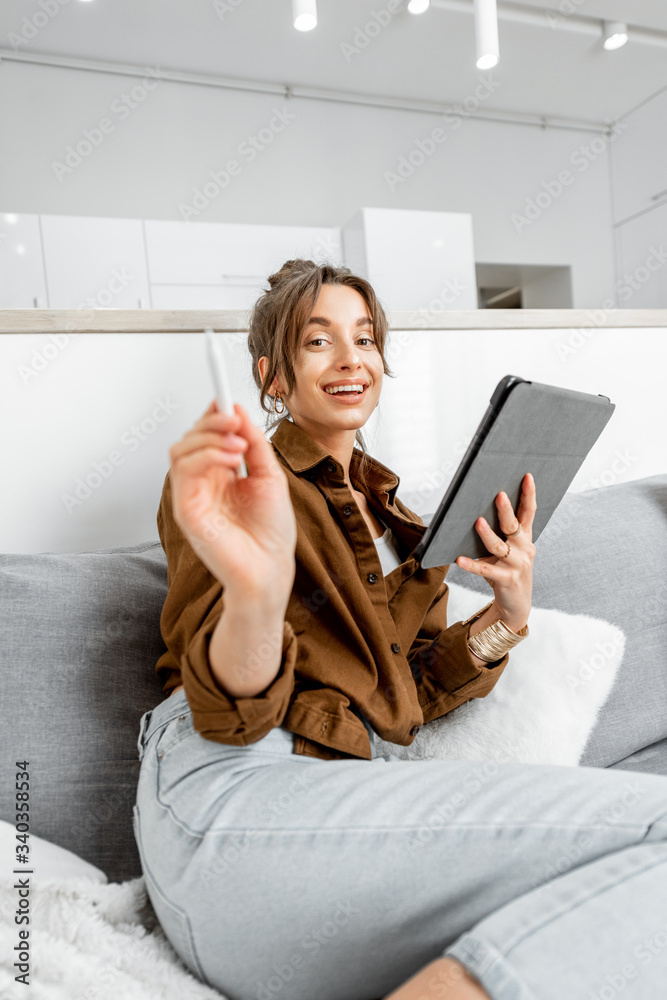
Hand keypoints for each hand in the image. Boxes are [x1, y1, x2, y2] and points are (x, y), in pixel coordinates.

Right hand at [168, 400, 296, 595]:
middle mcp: (203, 482)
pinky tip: (230, 459)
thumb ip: (253, 443)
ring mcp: (192, 495)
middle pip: (191, 437)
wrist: (271, 568)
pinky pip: (183, 470)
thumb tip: (237, 410)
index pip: (207, 435)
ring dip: (208, 437)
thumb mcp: (269, 475)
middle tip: (234, 419)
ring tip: (238, 444)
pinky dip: (205, 455)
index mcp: (221, 474)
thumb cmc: (271, 532)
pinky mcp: (186, 509)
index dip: (213, 414)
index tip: (225, 397)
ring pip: (181, 449)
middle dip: (211, 421)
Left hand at [455, 473, 536, 630]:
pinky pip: (486, 569)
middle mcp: (525, 549)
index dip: (529, 494)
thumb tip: (476, 510)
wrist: (516, 605)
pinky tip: (459, 559)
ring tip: (477, 522)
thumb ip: (500, 533)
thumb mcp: (508, 550)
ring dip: (487, 534)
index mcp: (525, 538)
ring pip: (499, 546)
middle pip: (514, 526)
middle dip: (506, 510)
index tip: (527, 476)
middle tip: (499, 495)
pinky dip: (472, 564)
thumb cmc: (507, 571)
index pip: (529, 512)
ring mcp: (517, 565)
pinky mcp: (506, 580)